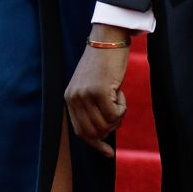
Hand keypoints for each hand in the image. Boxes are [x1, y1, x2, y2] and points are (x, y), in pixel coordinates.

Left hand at [65, 25, 130, 157]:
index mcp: (69, 98)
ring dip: (118, 116)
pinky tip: (120, 91)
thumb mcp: (91, 85)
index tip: (108, 153)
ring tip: (119, 98)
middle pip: (94, 132)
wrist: (108, 38)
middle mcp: (74, 98)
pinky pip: (115, 115)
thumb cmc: (104, 62)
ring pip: (106, 125)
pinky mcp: (99, 91)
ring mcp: (85, 95)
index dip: (95, 144)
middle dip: (111, 128)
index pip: (80, 132)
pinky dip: (122, 107)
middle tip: (119, 111)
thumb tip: (102, 134)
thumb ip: (91, 106)